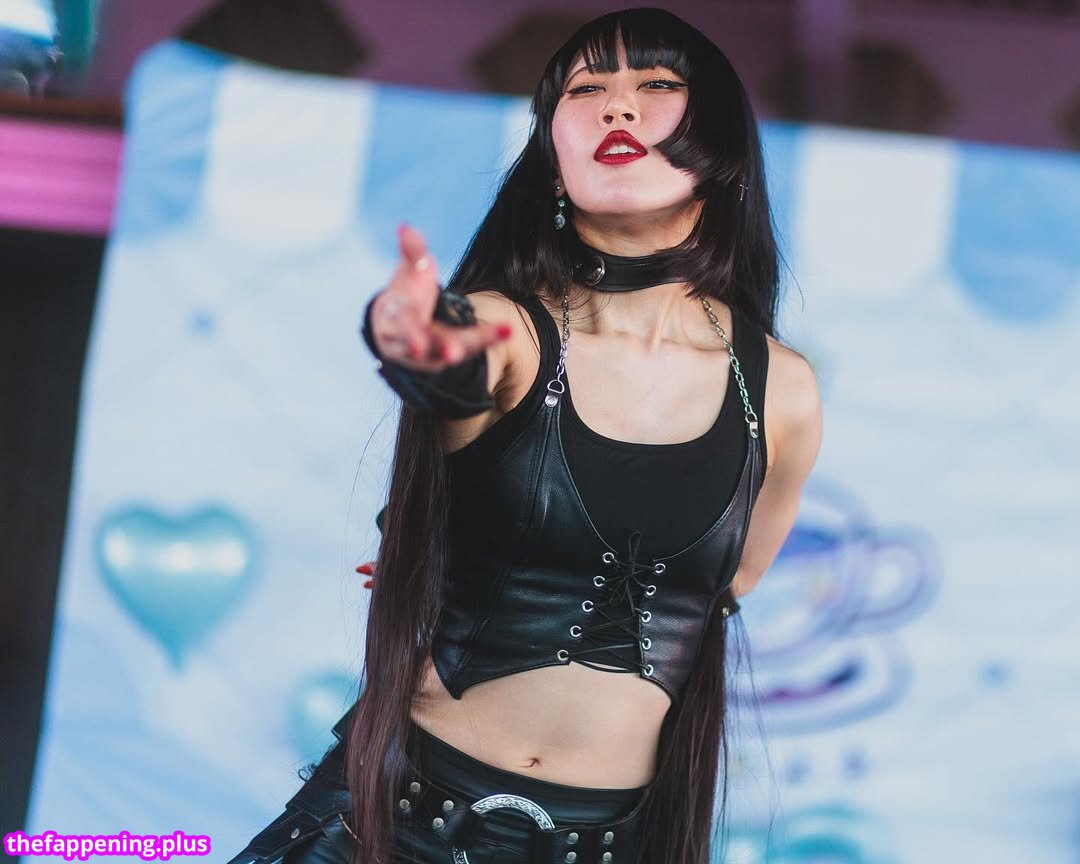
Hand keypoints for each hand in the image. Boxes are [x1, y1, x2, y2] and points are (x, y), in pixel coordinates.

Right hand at [370, 224, 511, 372]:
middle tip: (454, 354)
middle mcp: (412, 343)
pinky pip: (472, 349)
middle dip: (443, 348)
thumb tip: (405, 226)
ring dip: (474, 345)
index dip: (411, 336)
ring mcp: (432, 353)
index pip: (406, 326)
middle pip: (432, 345)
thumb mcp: (408, 271)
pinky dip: (489, 340)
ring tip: (501, 334)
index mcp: (398, 319)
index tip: (417, 346)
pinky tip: (507, 331)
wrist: (402, 322)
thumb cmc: (406, 293)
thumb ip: (411, 251)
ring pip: (454, 350)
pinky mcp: (452, 355)